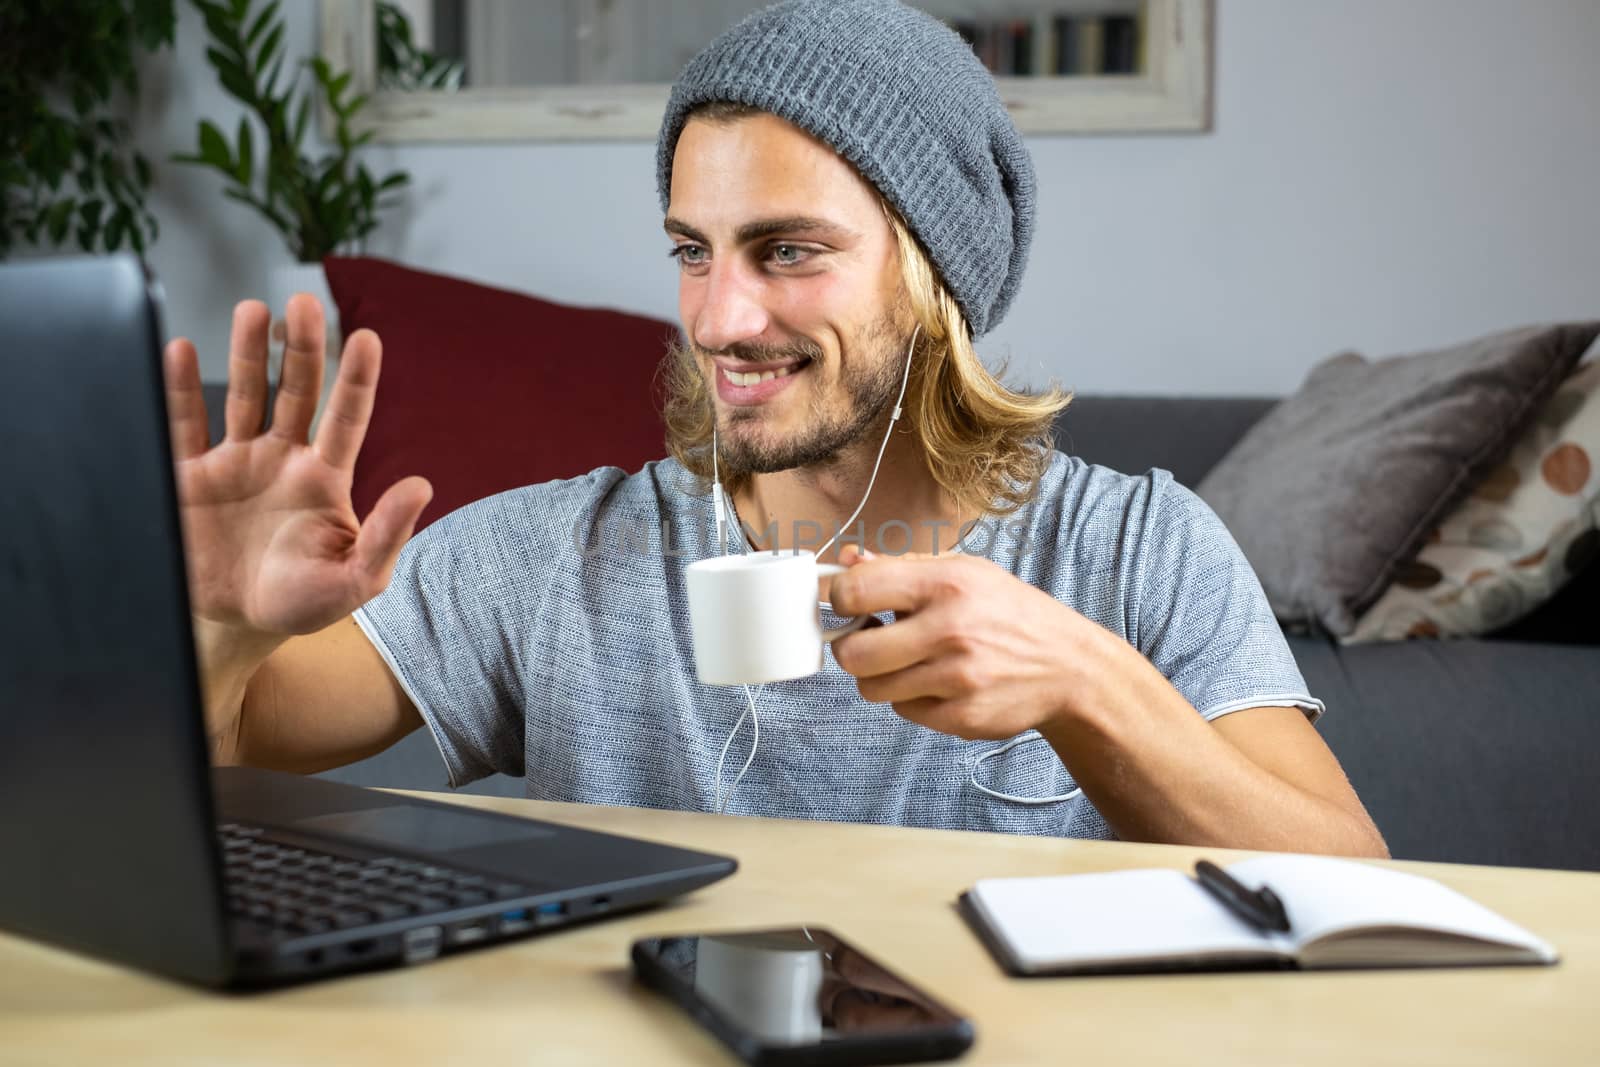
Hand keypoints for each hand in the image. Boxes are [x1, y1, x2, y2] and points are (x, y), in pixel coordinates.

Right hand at [163, 295, 431, 636]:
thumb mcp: (354, 580)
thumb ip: (387, 535)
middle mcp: (282, 459)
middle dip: (300, 349)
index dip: (356, 379)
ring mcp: (234, 463)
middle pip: (295, 392)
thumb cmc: (302, 602)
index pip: (346, 419)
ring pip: (244, 396)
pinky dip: (180, 389)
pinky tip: (181, 349)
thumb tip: (422, 485)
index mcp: (324, 478)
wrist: (234, 625)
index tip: (368, 338)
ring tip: (253, 310)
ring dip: (247, 353)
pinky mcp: (188, 477)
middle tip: (303, 303)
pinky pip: (185, 425)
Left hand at [827, 545, 1100, 739]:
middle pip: (853, 654)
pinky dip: (911, 699)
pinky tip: (937, 683)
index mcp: (947, 584)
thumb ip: (902, 567)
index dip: (841, 599)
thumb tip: (849, 560)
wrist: (1067, 666)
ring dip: (880, 677)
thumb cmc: (1009, 613)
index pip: (856, 591)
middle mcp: (950, 630)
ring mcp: (956, 678)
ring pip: (872, 688)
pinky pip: (903, 712)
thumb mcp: (965, 572)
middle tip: (871, 642)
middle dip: (852, 649)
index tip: (851, 604)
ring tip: (907, 662)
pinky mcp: (961, 716)